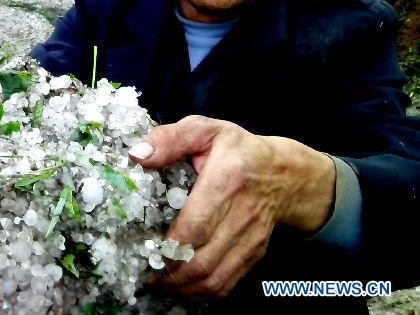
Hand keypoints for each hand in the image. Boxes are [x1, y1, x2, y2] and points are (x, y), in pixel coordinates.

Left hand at [128, 115, 335, 298]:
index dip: (169, 246)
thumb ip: (170, 139)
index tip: (147, 251)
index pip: (196, 225)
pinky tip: (183, 286)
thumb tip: (137, 155)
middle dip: (171, 274)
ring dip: (184, 288)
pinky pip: (228, 283)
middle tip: (146, 272)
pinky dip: (203, 292)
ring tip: (160, 282)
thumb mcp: (205, 130)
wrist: (284, 173)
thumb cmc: (237, 150)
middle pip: (203, 260)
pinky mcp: (254, 254)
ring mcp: (250, 239)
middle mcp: (241, 215)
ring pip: (215, 279)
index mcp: (225, 181)